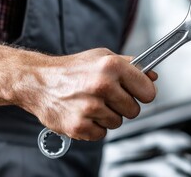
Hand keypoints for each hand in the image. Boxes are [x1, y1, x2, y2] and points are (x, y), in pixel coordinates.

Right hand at [14, 48, 157, 140]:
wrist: (38, 81)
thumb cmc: (73, 69)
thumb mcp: (103, 57)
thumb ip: (131, 66)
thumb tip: (153, 76)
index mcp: (112, 66)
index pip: (148, 91)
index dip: (144, 93)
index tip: (138, 93)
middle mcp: (102, 85)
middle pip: (134, 110)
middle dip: (124, 106)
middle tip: (108, 97)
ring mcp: (90, 107)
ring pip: (118, 123)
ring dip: (107, 116)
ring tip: (92, 103)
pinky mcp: (78, 125)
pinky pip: (101, 134)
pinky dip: (94, 127)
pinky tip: (83, 113)